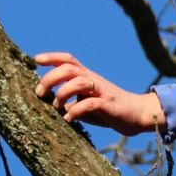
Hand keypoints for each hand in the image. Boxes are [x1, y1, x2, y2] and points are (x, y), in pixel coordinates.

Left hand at [35, 53, 165, 135]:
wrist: (138, 114)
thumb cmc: (108, 110)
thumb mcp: (86, 103)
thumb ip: (70, 101)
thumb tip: (50, 104)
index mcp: (87, 77)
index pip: (68, 60)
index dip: (52, 57)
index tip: (36, 60)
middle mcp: (93, 80)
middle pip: (68, 69)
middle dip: (50, 78)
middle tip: (40, 93)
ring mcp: (102, 91)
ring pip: (78, 82)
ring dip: (63, 93)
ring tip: (57, 107)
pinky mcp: (109, 105)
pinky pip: (90, 103)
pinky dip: (75, 111)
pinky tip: (69, 119)